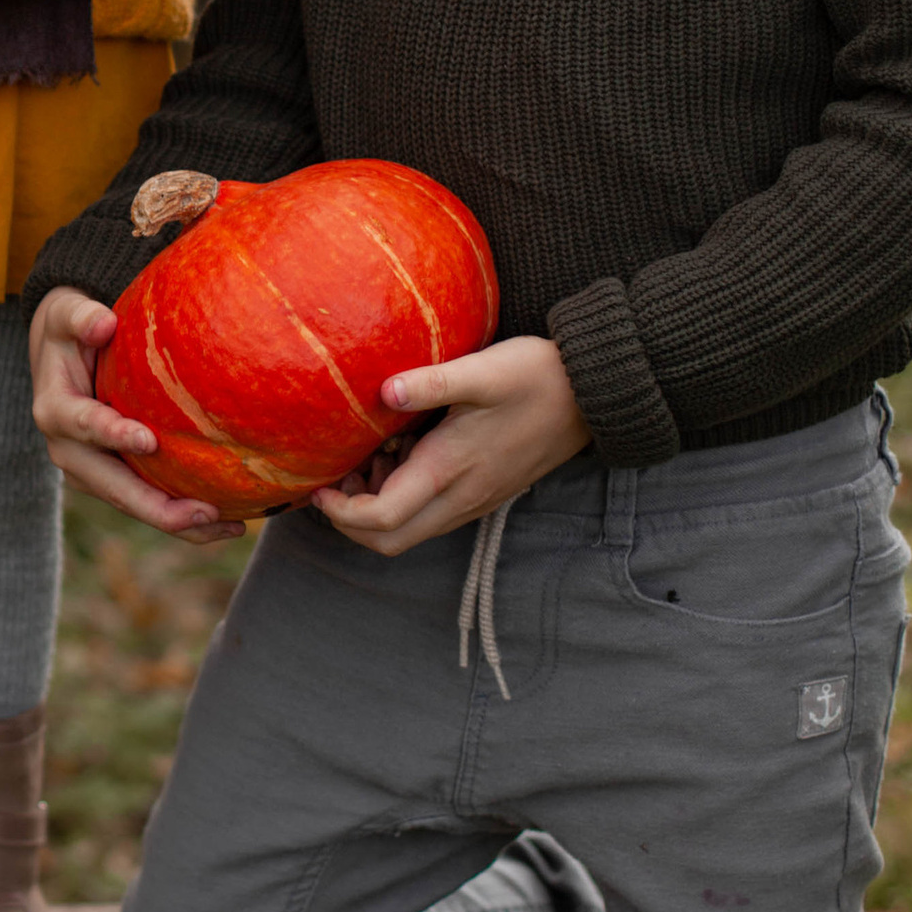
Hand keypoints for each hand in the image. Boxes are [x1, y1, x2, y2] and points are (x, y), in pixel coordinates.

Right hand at [28, 286, 244, 545]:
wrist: (59, 357)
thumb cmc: (71, 329)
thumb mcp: (67, 313)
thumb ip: (81, 316)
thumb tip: (104, 323)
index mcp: (55, 411)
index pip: (83, 426)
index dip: (113, 435)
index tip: (148, 441)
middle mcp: (69, 452)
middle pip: (112, 487)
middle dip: (155, 505)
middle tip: (203, 511)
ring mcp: (90, 472)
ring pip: (133, 505)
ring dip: (177, 521)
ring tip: (228, 526)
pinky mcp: (113, 480)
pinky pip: (147, 503)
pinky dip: (183, 518)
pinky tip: (229, 522)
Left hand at [307, 336, 589, 556]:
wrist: (592, 394)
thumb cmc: (535, 376)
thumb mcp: (481, 370)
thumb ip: (430, 383)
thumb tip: (383, 392)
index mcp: (449, 470)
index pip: (381, 519)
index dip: (340, 512)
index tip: (318, 485)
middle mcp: (460, 497)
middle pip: (391, 540)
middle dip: (352, 521)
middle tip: (336, 478)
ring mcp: (475, 500)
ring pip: (411, 530)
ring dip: (378, 509)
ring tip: (370, 457)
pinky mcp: (485, 492)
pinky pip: (433, 515)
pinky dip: (404, 498)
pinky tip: (404, 451)